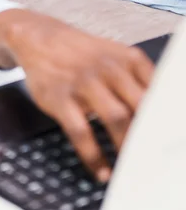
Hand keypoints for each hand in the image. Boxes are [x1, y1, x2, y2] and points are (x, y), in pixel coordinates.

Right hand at [0, 9, 153, 181]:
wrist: (40, 38)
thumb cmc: (82, 54)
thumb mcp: (115, 56)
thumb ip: (138, 81)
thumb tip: (161, 118)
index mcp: (129, 59)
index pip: (158, 93)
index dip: (166, 121)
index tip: (169, 142)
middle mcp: (109, 69)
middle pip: (140, 107)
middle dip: (150, 136)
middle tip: (154, 161)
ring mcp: (84, 82)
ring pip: (116, 118)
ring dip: (126, 147)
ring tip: (132, 170)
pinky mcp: (61, 98)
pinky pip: (81, 132)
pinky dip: (94, 156)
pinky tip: (101, 171)